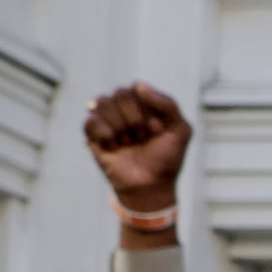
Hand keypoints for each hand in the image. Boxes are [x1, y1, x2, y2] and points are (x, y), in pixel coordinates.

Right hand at [83, 82, 191, 210]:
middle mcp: (123, 108)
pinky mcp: (92, 134)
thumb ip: (168, 104)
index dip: (148, 110)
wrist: (151, 186)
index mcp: (143, 104)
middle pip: (119, 93)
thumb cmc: (167, 159)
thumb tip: (139, 85)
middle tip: (143, 138)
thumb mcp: (180, 131)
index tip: (157, 129)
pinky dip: (105, 135)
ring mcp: (107, 120)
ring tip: (129, 143)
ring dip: (120, 127)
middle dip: (135, 119)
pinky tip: (114, 147)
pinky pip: (90, 121)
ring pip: (102, 102)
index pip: (137, 88)